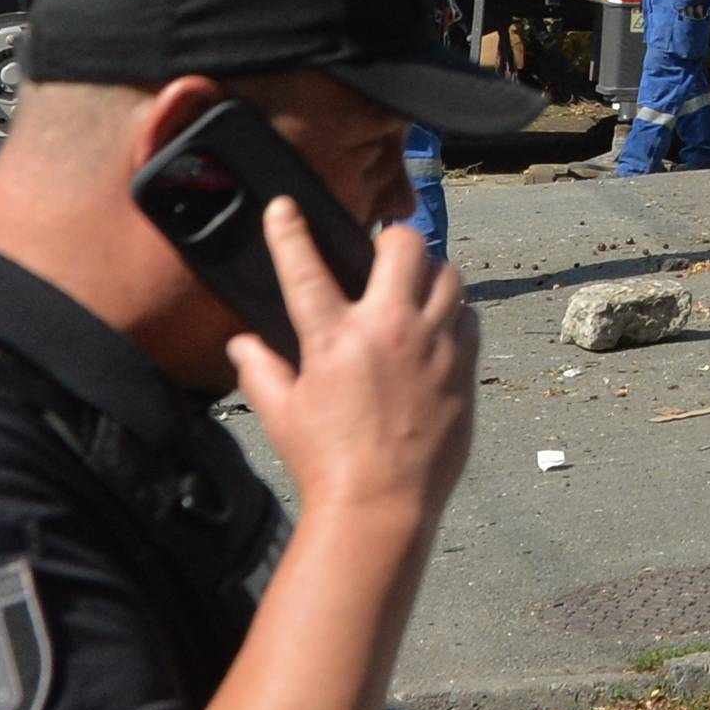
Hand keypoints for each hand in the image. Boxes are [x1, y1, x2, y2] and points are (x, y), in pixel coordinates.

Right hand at [226, 199, 478, 540]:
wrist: (381, 503)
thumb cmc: (324, 461)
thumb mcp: (280, 414)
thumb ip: (260, 370)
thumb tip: (239, 342)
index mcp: (334, 338)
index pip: (306, 269)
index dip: (290, 232)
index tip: (285, 205)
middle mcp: (388, 328)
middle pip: (404, 247)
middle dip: (394, 238)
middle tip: (383, 250)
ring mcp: (433, 343)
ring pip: (449, 274)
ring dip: (432, 272)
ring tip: (417, 286)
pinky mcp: (463, 363)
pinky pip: (469, 316)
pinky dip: (455, 312)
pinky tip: (440, 327)